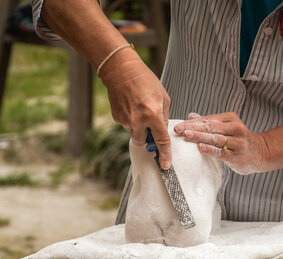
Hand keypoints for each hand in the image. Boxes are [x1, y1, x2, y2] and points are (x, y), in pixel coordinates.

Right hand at [100, 53, 171, 168]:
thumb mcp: (163, 97)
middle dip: (147, 137)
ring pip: (134, 133)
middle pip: (143, 142)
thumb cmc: (145, 81)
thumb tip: (163, 131)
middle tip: (149, 125)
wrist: (121, 70)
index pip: (161, 140)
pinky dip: (130, 119)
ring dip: (138, 126)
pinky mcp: (116, 117)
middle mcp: (138, 120)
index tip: (166, 165)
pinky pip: (126, 125)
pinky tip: (131, 105)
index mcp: (153, 115)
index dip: (165, 154)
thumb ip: (164, 117)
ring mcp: (125, 120)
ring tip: (138, 107)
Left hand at [174, 112, 269, 174]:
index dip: (192, 122)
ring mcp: (237, 142)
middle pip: (210, 127)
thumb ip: (209, 122)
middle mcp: (235, 128)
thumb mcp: (226, 127)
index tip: (178, 125)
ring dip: (200, 136)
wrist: (261, 153)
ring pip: (215, 138)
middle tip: (178, 129)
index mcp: (230, 119)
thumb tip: (191, 116)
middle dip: (192, 128)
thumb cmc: (239, 140)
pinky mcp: (236, 156)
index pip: (207, 120)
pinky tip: (200, 147)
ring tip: (187, 135)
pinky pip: (221, 152)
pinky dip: (210, 149)